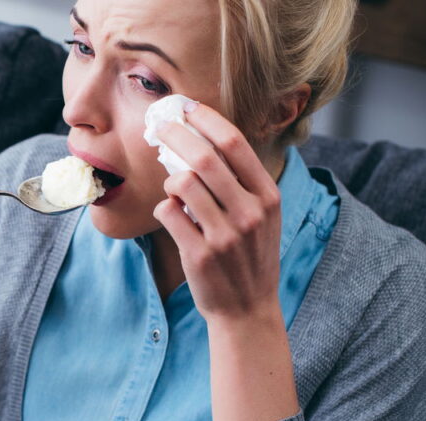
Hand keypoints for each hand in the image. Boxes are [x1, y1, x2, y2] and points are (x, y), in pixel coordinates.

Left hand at [152, 102, 282, 323]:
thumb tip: (201, 141)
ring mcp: (225, 234)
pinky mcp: (200, 253)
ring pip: (182, 184)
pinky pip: (168, 213)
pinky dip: (165, 208)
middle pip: (203, 157)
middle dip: (175, 135)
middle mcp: (250, 212)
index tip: (185, 107)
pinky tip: (173, 215)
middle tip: (157, 128)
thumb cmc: (249, 256)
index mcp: (268, 196)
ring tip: (174, 187)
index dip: (205, 119)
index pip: (234, 143)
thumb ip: (240, 182)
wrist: (247, 308)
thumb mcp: (261, 216)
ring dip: (170, 179)